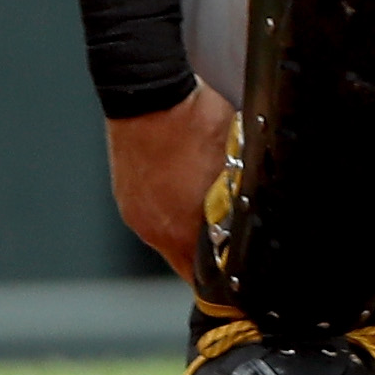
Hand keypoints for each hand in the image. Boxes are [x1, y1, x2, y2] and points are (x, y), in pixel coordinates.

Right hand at [108, 86, 230, 280]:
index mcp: (176, 227)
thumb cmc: (193, 122)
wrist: (148, 94)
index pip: (197, 275)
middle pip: (182, 257)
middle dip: (205, 255)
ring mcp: (134, 209)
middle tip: (230, 245)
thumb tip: (249, 214)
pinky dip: (171, 209)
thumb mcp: (234, 161)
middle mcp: (150, 227)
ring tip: (212, 210)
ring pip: (167, 234)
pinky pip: (153, 213)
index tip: (234, 280)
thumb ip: (236, 199)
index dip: (219, 280)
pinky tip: (188, 188)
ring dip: (188, 229)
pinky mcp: (125, 193)